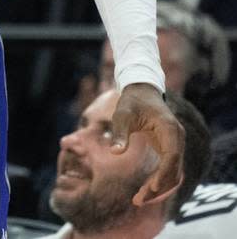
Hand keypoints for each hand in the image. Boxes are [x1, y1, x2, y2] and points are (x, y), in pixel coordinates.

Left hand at [111, 83, 184, 206]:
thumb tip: (115, 152)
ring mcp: (176, 146)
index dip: (163, 173)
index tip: (151, 187)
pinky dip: (159, 183)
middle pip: (174, 170)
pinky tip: (146, 191)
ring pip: (173, 174)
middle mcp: (177, 140)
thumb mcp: (122, 114)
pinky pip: (169, 171)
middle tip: (139, 200)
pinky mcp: (170, 150)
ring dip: (159, 189)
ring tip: (139, 200)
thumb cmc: (132, 102)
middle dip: (158, 188)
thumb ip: (120, 132)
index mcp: (170, 129)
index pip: (172, 157)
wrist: (142, 91)